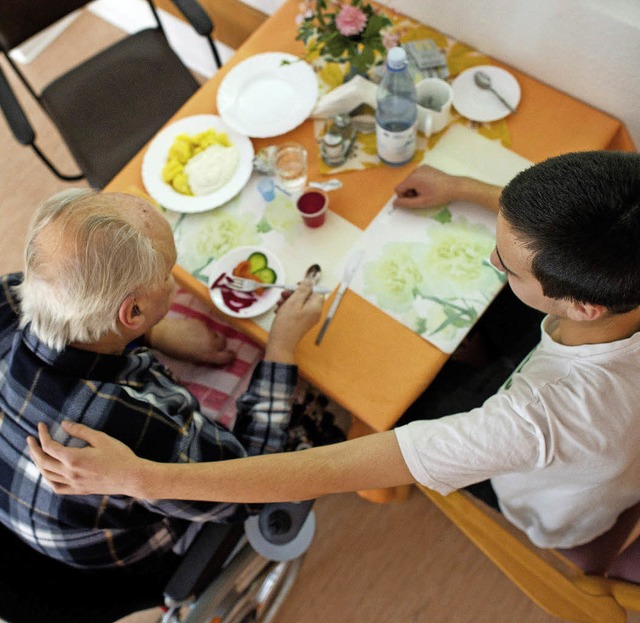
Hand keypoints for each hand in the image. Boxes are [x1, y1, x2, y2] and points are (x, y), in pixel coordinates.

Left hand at [27, 422, 141, 495]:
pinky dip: (48, 480)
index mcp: (74, 458)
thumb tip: (64, 424)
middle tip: (30, 439)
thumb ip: (81, 431)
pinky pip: (57, 488)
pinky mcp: (79, 490)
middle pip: (43, 461)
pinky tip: (49, 474)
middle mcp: (70, 473)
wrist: (131, 477)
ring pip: (47, 475)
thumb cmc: (119, 456)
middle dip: (34, 449)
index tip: (41, 425)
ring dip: (38, 463)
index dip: (43, 435)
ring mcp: (73, 483)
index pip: (49, 446)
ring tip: (36, 454)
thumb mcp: (101, 438)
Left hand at [146, 317, 234, 364]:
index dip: (230, 356)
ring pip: (216, 334)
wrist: (164, 334)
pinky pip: (208, 328)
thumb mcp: (192, 359)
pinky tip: (193, 332)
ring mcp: (208, 331)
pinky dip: (204, 331)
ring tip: (200, 339)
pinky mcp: (202, 322)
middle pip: (224, 343)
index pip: (227, 356)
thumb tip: (212, 355)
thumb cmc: (175, 351)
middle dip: (221, 345)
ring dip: (212, 337)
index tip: (230, 355)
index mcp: (209, 355)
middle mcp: (211, 342)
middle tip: (212, 347)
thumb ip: (205, 357)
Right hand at [265, 279, 323, 363]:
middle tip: (283, 295)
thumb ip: (303, 290)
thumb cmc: (287, 324)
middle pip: (307, 297)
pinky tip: (279, 311)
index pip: (316, 291)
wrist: (281, 343)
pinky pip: (296, 311)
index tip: (295, 287)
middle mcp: (314, 313)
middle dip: (294, 294)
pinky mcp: (300, 323)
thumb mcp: (294, 302)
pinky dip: (287, 309)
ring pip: (299, 303)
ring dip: (288, 301)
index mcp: (316, 307)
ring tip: (279, 304)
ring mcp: (308, 319)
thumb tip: (310, 281)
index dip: (306, 287)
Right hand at [393, 164, 462, 208]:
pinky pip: (416, 176)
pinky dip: (419, 182)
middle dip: (410, 192)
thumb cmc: (439, 196)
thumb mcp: (421, 202)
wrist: (455, 187)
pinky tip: (429, 186)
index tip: (414, 200)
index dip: (404, 197)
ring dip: (414, 188)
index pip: (398, 188)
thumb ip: (406, 203)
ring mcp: (421, 168)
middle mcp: (415, 170)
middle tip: (422, 197)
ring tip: (426, 192)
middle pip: (404, 184)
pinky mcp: (426, 167)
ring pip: (410, 180)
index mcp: (413, 178)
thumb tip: (394, 203)